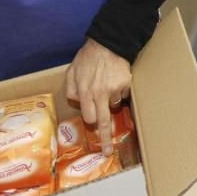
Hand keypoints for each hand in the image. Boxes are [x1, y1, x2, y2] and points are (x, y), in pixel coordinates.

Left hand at [65, 39, 131, 154]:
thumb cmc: (87, 58)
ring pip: (113, 105)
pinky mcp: (126, 84)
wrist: (108, 43)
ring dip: (110, 101)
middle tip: (108, 152)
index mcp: (85, 93)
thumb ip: (71, 90)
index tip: (93, 127)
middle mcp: (100, 94)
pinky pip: (122, 94)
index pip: (89, 118)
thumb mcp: (71, 72)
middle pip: (104, 122)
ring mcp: (115, 90)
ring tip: (106, 85)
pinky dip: (119, 90)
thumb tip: (76, 103)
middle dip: (105, 139)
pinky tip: (114, 79)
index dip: (91, 120)